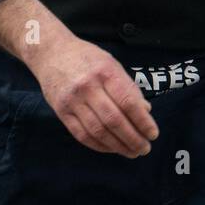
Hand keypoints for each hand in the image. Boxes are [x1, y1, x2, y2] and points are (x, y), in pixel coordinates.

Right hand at [26, 30, 157, 157]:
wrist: (51, 53)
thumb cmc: (86, 57)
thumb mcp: (111, 64)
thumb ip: (128, 87)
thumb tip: (145, 111)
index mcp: (105, 71)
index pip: (127, 102)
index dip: (142, 122)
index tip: (153, 134)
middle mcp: (88, 86)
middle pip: (114, 120)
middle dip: (133, 138)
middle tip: (144, 148)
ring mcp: (72, 100)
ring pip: (98, 131)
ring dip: (117, 146)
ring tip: (131, 152)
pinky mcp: (61, 111)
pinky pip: (81, 134)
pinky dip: (99, 146)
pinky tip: (111, 148)